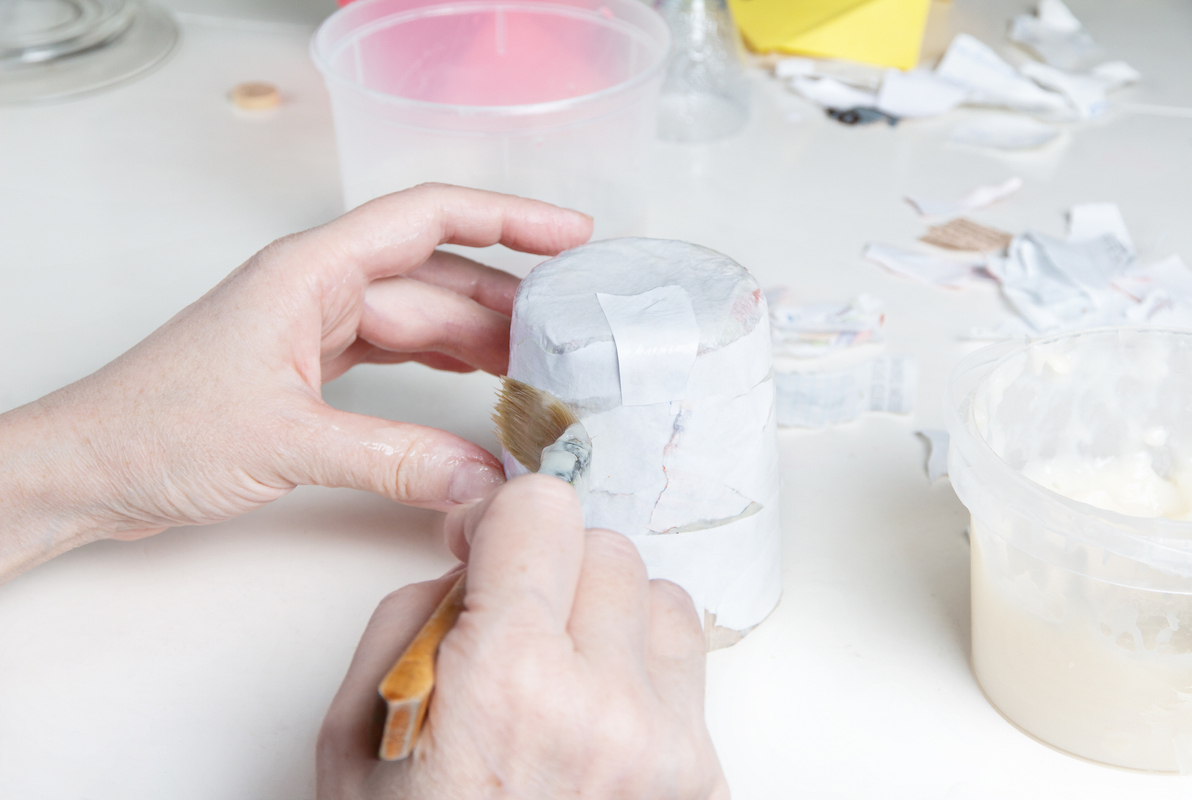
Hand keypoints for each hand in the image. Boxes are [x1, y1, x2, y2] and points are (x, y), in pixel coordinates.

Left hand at [0, 185, 591, 578]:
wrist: (87, 472)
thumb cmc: (155, 430)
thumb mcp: (285, 440)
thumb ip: (392, 459)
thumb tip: (481, 477)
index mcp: (312, 271)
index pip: (428, 219)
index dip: (508, 220)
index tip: (570, 236)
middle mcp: (320, 289)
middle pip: (438, 278)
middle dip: (508, 302)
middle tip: (573, 335)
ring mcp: (317, 330)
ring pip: (421, 321)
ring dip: (480, 341)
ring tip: (543, 367)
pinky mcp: (312, 373)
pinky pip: (397, 358)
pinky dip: (442, 373)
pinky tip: (479, 389)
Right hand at [317, 475, 729, 799]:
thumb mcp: (354, 737)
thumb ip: (412, 617)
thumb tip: (476, 563)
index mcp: (506, 682)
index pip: (544, 512)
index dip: (504, 520)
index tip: (487, 546)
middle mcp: (603, 707)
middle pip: (608, 549)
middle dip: (554, 567)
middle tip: (516, 616)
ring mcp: (665, 748)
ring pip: (663, 600)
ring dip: (611, 613)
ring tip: (564, 666)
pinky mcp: (701, 780)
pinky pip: (689, 672)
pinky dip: (645, 670)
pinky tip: (597, 715)